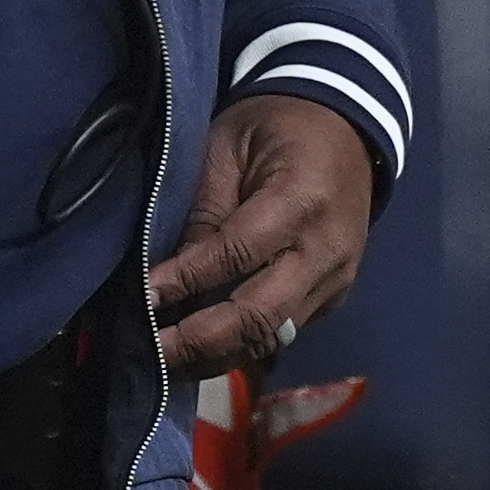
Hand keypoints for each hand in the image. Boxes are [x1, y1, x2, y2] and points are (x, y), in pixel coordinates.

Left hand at [150, 96, 375, 375]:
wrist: (345, 127)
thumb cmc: (277, 126)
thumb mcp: (228, 146)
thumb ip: (204, 211)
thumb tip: (166, 276)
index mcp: (302, 199)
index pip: (237, 254)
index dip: (186, 280)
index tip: (144, 297)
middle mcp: (327, 250)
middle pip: (260, 316)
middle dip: (201, 341)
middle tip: (152, 353)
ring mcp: (336, 279)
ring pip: (272, 336)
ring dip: (217, 355)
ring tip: (168, 363)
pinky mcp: (334, 296)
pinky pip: (284, 331)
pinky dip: (241, 344)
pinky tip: (203, 348)